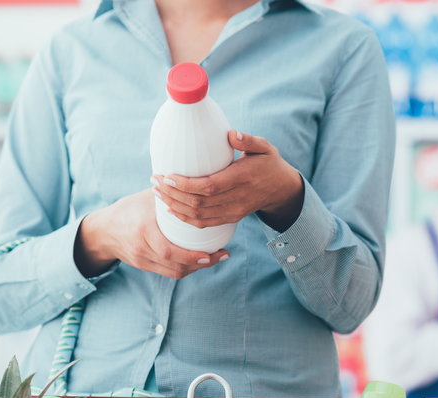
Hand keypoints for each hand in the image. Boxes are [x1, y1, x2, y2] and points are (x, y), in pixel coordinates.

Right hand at [75, 189, 228, 278]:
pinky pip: (169, 272)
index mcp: (143, 231)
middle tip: (222, 255)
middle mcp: (142, 249)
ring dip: (197, 268)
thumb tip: (195, 183)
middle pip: (177, 266)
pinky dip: (185, 267)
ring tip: (214, 258)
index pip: (170, 251)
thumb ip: (169, 194)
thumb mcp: (146, 199)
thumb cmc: (128, 209)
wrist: (102, 230)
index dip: (193, 256)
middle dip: (202, 264)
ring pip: (175, 272)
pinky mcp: (144, 267)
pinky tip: (198, 261)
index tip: (213, 252)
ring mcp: (143, 261)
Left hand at [152, 130, 304, 232]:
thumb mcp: (265, 147)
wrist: (282, 189)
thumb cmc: (269, 163)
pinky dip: (185, 218)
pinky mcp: (231, 218)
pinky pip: (204, 223)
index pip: (209, 187)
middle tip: (155, 180)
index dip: (186, 185)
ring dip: (174, 205)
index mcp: (242, 179)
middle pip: (199, 203)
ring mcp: (234, 211)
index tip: (168, 176)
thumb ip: (248, 140)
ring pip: (198, 215)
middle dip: (173, 194)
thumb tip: (231, 134)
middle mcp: (237, 199)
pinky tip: (171, 208)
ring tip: (157, 192)